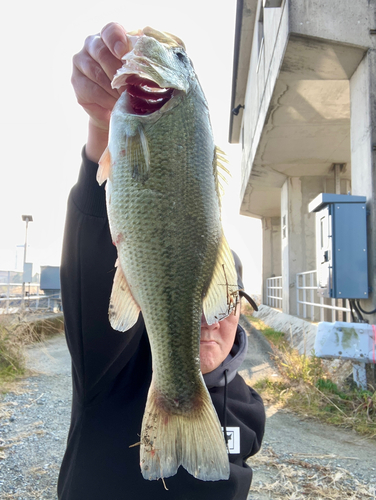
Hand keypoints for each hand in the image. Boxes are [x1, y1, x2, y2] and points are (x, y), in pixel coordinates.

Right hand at [71, 22, 128, 161]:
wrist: (115, 108)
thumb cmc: (131, 85)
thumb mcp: (139, 71)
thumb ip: (141, 62)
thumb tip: (154, 64)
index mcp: (109, 37)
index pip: (110, 30)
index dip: (116, 39)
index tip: (123, 52)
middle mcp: (91, 45)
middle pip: (101, 52)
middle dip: (119, 72)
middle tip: (131, 87)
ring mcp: (81, 62)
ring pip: (96, 73)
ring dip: (114, 88)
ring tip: (126, 98)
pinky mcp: (76, 82)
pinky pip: (91, 90)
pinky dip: (106, 99)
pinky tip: (115, 105)